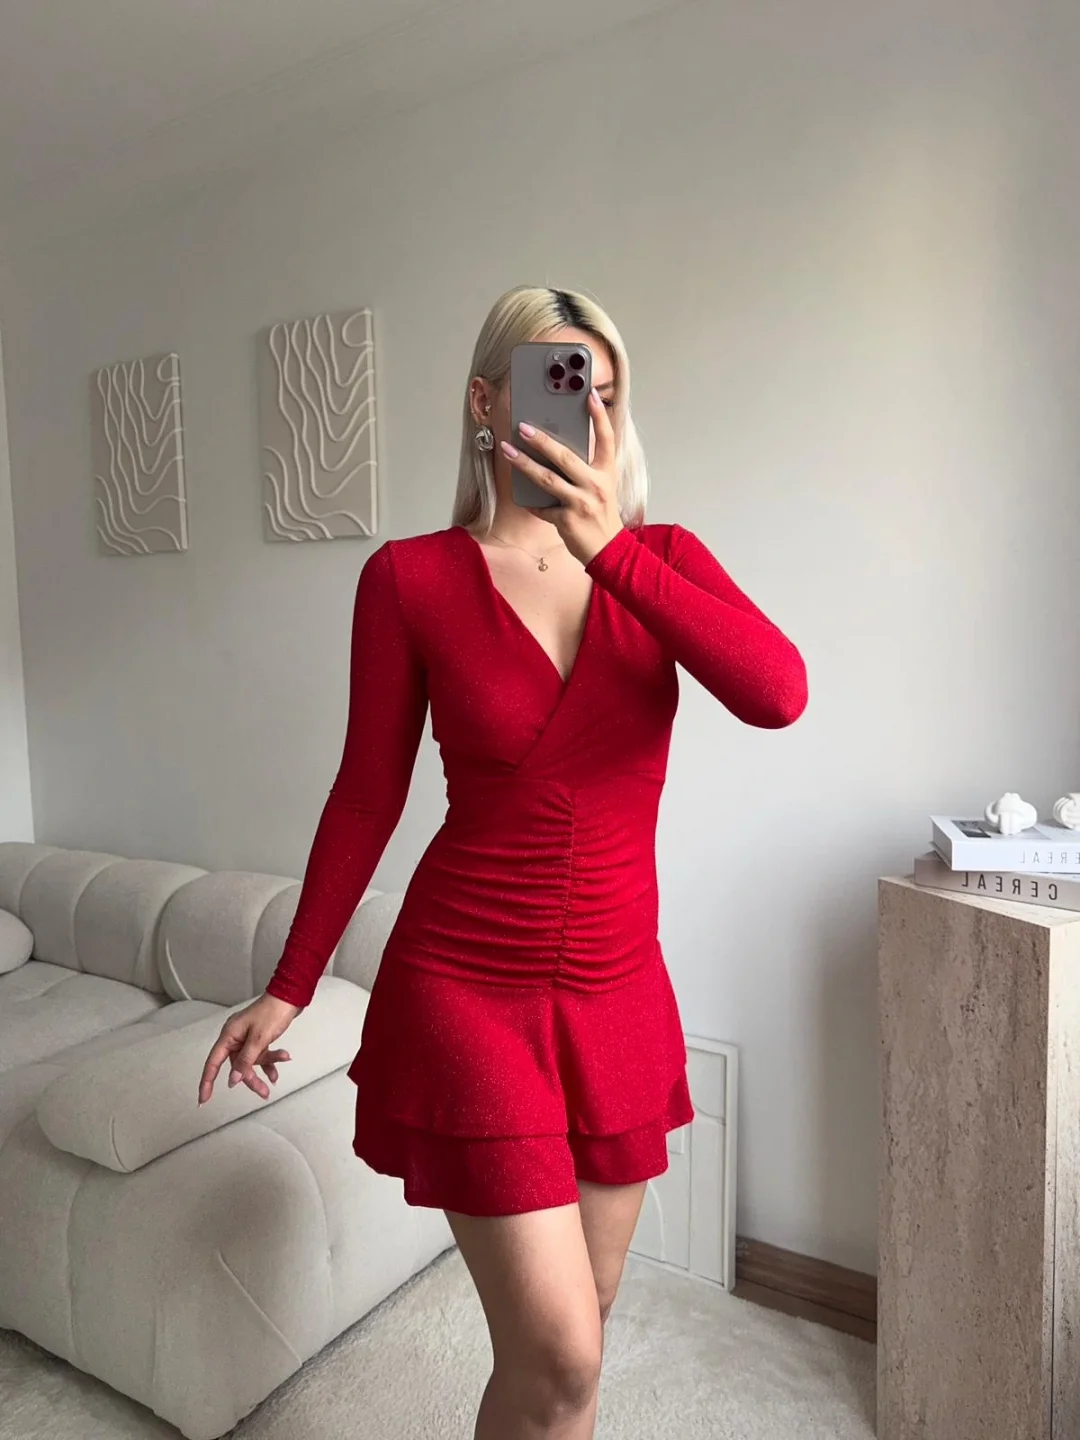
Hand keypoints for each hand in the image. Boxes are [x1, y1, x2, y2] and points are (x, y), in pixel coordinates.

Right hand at [197, 993, 299, 1104]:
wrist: (290, 996)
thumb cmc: (273, 1011)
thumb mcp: (259, 1039)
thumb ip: (245, 1061)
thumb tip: (233, 1079)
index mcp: (229, 1035)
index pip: (213, 1063)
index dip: (207, 1082)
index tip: (203, 1099)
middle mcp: (235, 1036)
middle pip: (237, 1066)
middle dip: (250, 1079)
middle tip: (262, 1092)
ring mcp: (247, 1037)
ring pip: (251, 1062)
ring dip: (264, 1068)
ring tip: (274, 1078)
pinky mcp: (258, 1037)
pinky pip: (260, 1054)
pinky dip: (270, 1060)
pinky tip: (282, 1060)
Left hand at [501, 388, 623, 565]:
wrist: (609, 551)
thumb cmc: (601, 515)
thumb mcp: (601, 487)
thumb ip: (584, 468)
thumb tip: (554, 450)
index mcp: (606, 473)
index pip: (606, 439)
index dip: (599, 416)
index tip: (589, 394)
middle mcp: (595, 485)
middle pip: (565, 457)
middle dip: (541, 440)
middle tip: (522, 427)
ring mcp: (581, 503)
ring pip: (547, 479)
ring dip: (524, 464)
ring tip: (507, 451)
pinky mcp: (567, 521)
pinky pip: (542, 507)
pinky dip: (530, 500)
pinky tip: (519, 492)